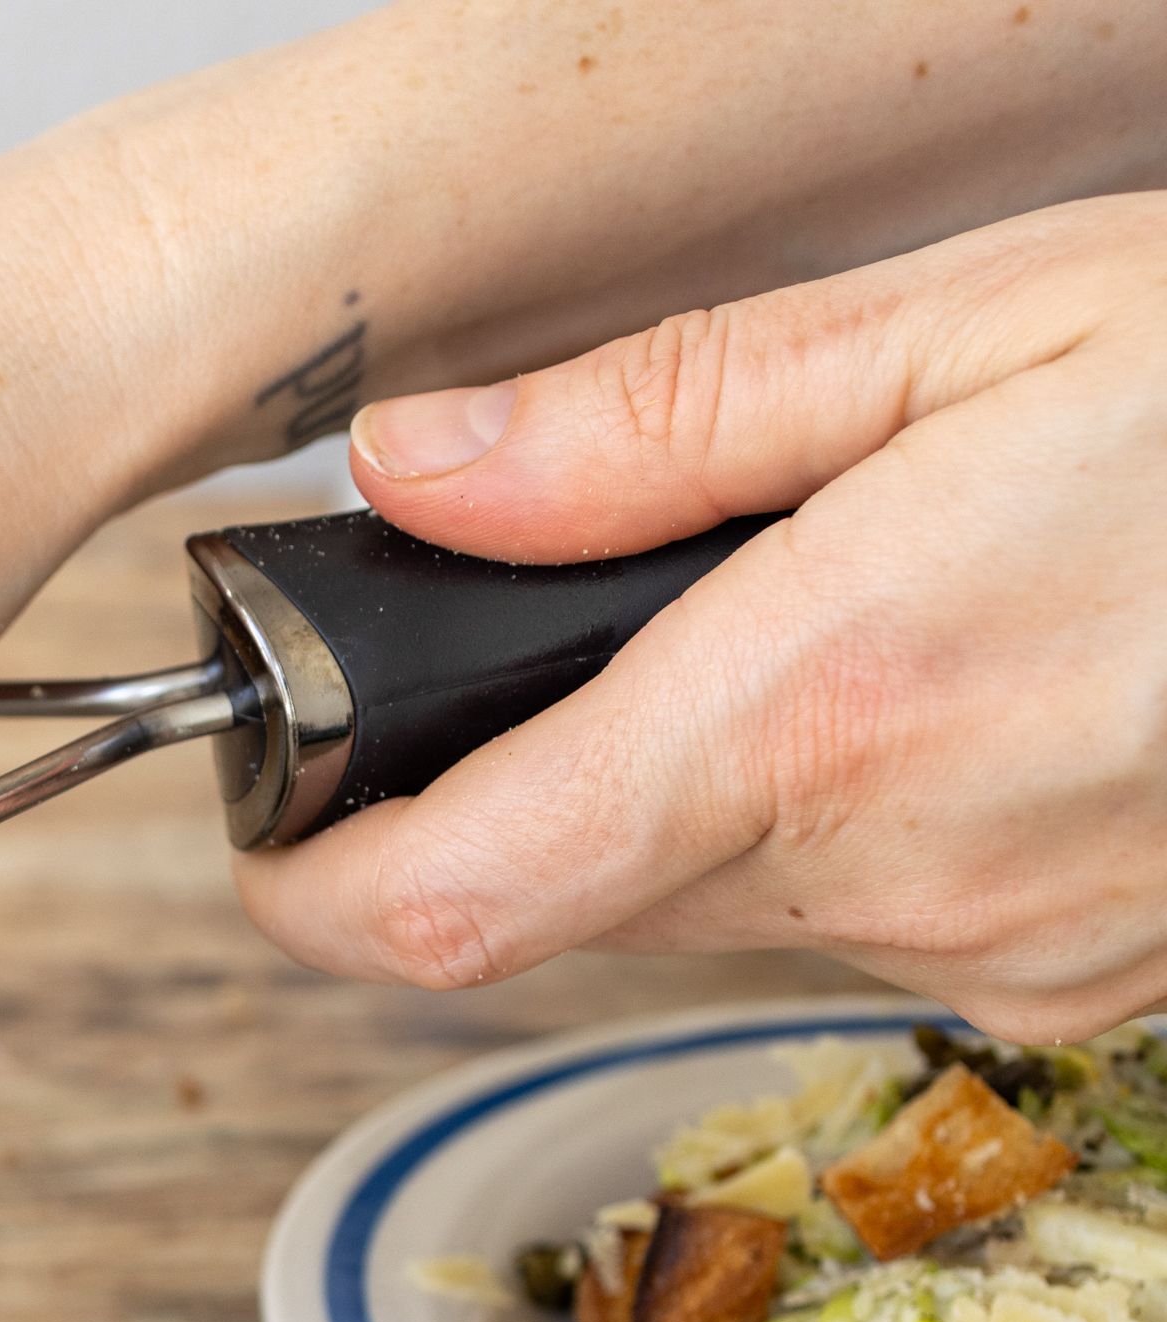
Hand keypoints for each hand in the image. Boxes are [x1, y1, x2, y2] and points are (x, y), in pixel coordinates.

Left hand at [240, 194, 1166, 1041]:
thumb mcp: (964, 320)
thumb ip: (645, 422)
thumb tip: (405, 476)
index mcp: (824, 709)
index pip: (441, 910)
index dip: (304, 898)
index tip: (269, 832)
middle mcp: (897, 872)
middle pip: (555, 908)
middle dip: (510, 798)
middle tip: (540, 650)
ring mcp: (996, 949)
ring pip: (704, 917)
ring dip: (683, 805)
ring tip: (803, 633)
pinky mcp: (1074, 977)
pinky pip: (857, 925)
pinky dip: (833, 830)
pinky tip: (939, 700)